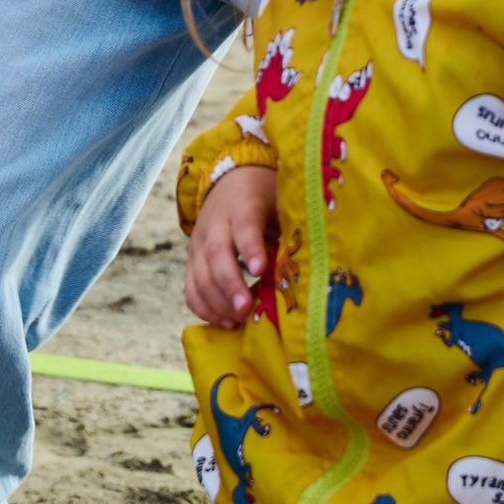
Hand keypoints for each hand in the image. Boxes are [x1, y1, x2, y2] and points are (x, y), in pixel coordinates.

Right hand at [185, 161, 280, 327]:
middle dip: (230, 284)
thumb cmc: (265, 198)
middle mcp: (215, 224)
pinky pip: (191, 287)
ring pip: (199, 274)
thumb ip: (291, 229)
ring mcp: (199, 243)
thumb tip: (312, 265)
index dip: (251, 248)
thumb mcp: (281, 203)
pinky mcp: (192, 260)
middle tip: (245, 309)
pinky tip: (226, 322)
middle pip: (216, 254)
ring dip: (217, 302)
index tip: (260, 270)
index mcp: (243, 206)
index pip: (245, 225)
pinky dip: (204, 308)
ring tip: (239, 321)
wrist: (232, 181)